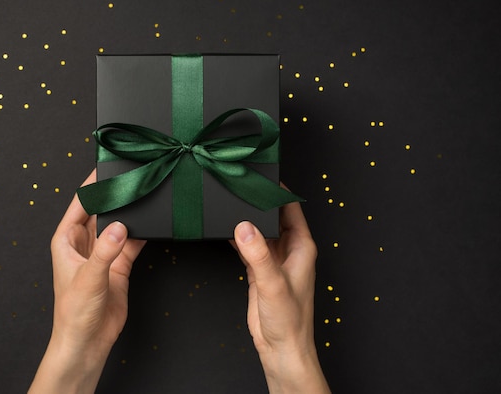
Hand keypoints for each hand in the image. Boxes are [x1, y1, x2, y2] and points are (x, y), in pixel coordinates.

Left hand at [29, 169, 145, 393]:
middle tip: (131, 178)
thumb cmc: (74, 312)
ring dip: (128, 214)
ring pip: (117, 225)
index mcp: (66, 240)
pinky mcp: (119, 266)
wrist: (88, 341)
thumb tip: (120, 226)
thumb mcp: (88, 278)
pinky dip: (140, 233)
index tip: (106, 167)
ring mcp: (103, 254)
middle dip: (114, 196)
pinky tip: (151, 222)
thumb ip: (106, 251)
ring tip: (143, 196)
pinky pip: (131, 243)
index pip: (80, 204)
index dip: (92, 186)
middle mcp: (84, 243)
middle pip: (100, 211)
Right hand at [232, 199, 329, 393]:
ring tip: (229, 202)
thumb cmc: (290, 320)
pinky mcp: (258, 270)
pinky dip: (237, 237)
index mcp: (301, 246)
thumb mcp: (273, 283)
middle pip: (272, 216)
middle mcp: (288, 249)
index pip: (290, 208)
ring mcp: (273, 259)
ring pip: (259, 229)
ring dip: (246, 219)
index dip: (277, 191)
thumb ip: (258, 254)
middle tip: (239, 186)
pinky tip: (224, 228)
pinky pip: (247, 245)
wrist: (281, 348)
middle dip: (257, 202)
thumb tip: (243, 226)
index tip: (260, 176)